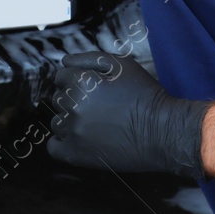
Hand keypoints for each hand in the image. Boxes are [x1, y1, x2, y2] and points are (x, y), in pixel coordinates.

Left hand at [45, 51, 210, 179]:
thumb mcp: (121, 64)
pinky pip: (53, 147)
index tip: (91, 89)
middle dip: (73, 99)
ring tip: (93, 123)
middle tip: (97, 106)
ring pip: (57, 122)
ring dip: (69, 120)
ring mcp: (73, 132)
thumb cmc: (144, 94)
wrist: (161, 131)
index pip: (61, 77)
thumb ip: (88, 59)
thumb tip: (64, 62)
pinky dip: (61, 142)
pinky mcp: (76, 155)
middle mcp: (72, 106)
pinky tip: (78, 139)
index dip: (76, 80)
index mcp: (80, 82)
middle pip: (58, 99)